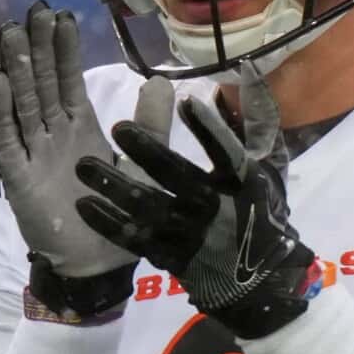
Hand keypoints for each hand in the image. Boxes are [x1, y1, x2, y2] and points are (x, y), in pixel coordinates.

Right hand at [0, 3, 150, 318]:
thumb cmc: (119, 217)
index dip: (63, 50)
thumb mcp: (144, 165)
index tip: (60, 15)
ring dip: (15, 69)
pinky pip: (5, 141)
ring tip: (11, 34)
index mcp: (80, 128)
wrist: (100, 265)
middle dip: (36, 48)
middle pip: (40, 83)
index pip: (67, 80)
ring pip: (21, 103)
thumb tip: (162, 80)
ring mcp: (32, 153)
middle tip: (30, 10)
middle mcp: (52, 134)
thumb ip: (150, 125)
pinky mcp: (18, 178)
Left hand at [73, 70, 317, 339]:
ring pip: (146, 207)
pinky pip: (133, 238)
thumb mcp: (269, 167)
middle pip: (177, 176)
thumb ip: (258, 122)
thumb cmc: (260, 213)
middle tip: (118, 128)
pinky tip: (84, 204)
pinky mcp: (168, 255)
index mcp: (241, 182)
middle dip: (148, 151)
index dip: (208, 128)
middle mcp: (213, 207)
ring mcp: (188, 235)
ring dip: (113, 186)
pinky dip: (107, 222)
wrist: (255, 280)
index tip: (187, 102)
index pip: (226, 151)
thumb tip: (249, 72)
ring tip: (84, 166)